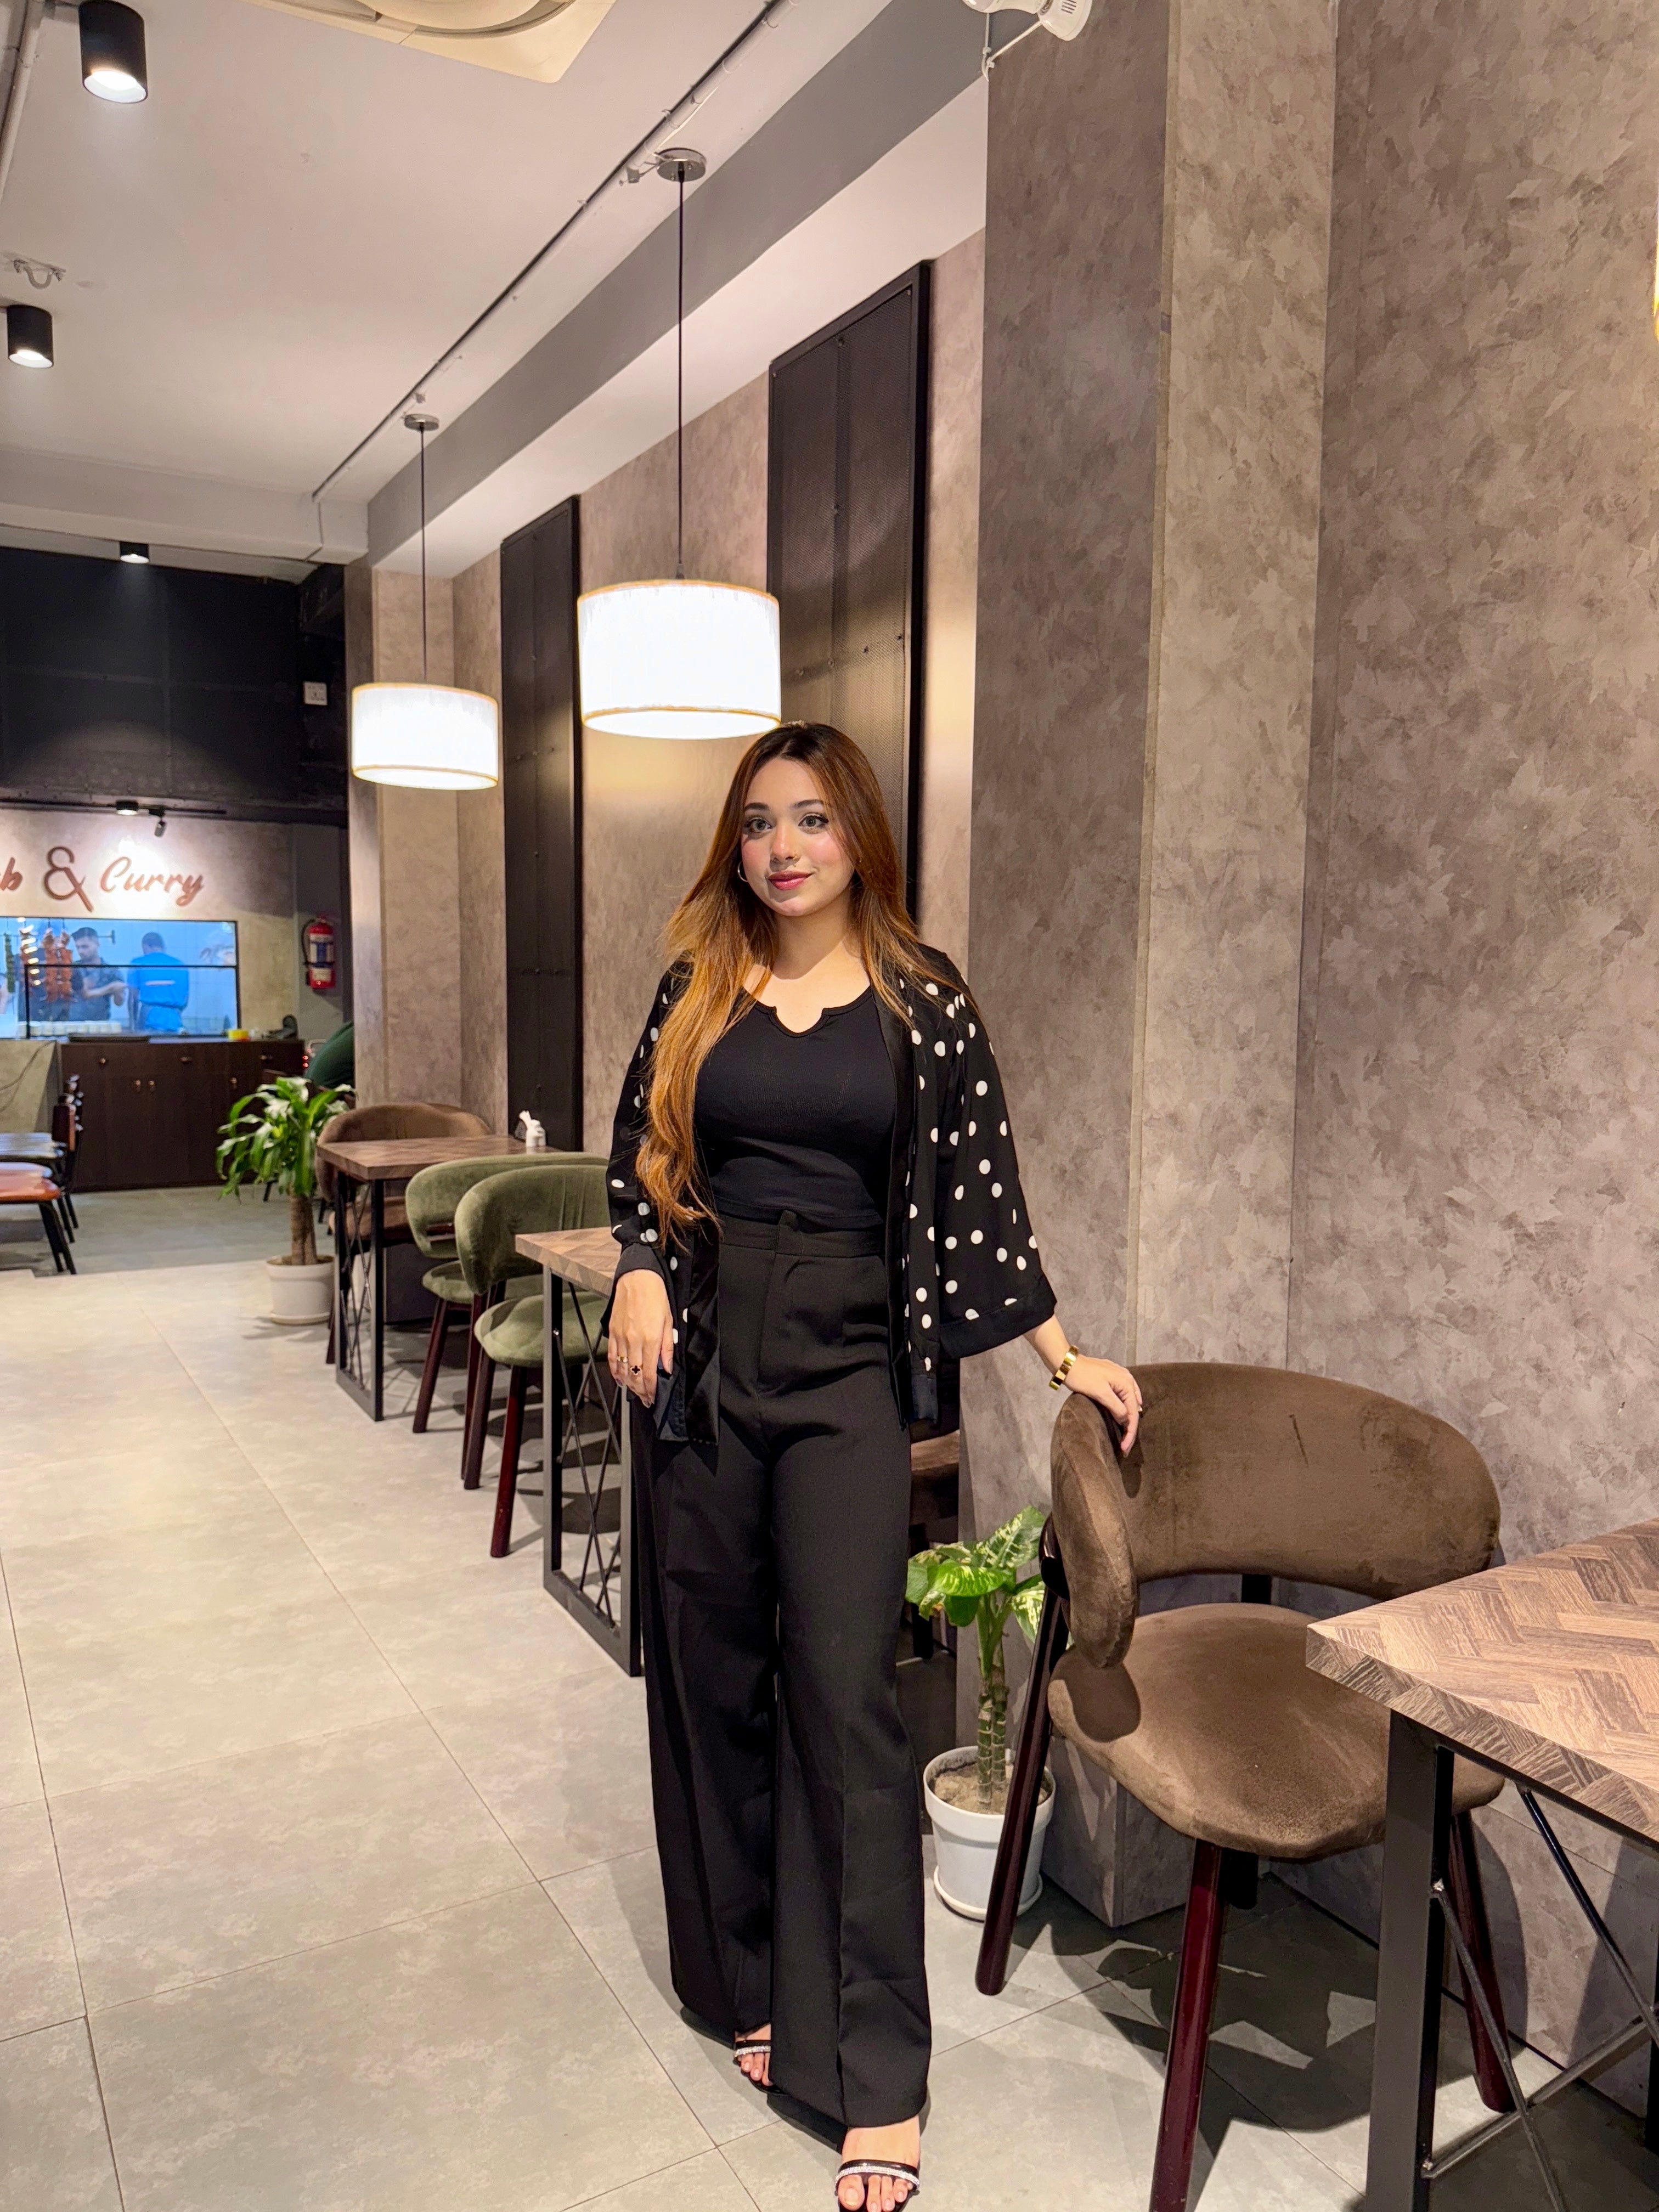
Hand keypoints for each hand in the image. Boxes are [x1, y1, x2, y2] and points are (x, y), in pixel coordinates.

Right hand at [607, 1267, 674, 1405]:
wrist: (637, 1278)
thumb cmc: (655, 1296)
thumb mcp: (669, 1321)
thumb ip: (667, 1347)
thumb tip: (667, 1368)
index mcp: (651, 1339)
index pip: (648, 1374)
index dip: (650, 1390)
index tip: (653, 1397)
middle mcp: (634, 1341)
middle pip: (634, 1375)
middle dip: (640, 1391)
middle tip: (645, 1399)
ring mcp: (621, 1337)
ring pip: (622, 1369)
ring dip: (628, 1384)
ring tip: (635, 1391)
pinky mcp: (612, 1332)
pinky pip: (612, 1357)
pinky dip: (615, 1370)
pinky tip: (620, 1377)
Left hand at [1066, 1356, 1141, 1450]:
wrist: (1067, 1363)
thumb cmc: (1082, 1377)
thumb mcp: (1100, 1393)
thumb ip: (1116, 1407)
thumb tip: (1125, 1420)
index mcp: (1126, 1383)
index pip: (1132, 1413)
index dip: (1129, 1432)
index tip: (1124, 1448)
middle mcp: (1127, 1379)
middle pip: (1133, 1408)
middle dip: (1130, 1428)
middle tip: (1125, 1447)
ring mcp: (1121, 1377)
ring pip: (1130, 1402)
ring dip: (1128, 1419)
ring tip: (1125, 1435)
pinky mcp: (1113, 1378)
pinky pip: (1124, 1396)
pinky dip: (1124, 1408)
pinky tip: (1123, 1415)